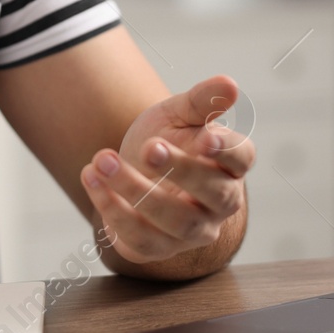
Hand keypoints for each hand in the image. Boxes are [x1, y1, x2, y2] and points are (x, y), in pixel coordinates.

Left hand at [80, 76, 253, 265]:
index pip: (242, 159)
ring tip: (102, 160)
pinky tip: (91, 178)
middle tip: (148, 147)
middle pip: (215, 195)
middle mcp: (219, 203)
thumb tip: (229, 84)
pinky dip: (112, 210)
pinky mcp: (158, 248)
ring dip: (136, 190)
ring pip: (177, 221)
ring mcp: (192, 231)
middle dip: (180, 170)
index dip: (227, 150)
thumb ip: (202, 101)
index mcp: (230, 165)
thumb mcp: (178, 114)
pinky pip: (141, 239)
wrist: (133, 167)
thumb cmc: (165, 139)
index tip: (205, 137)